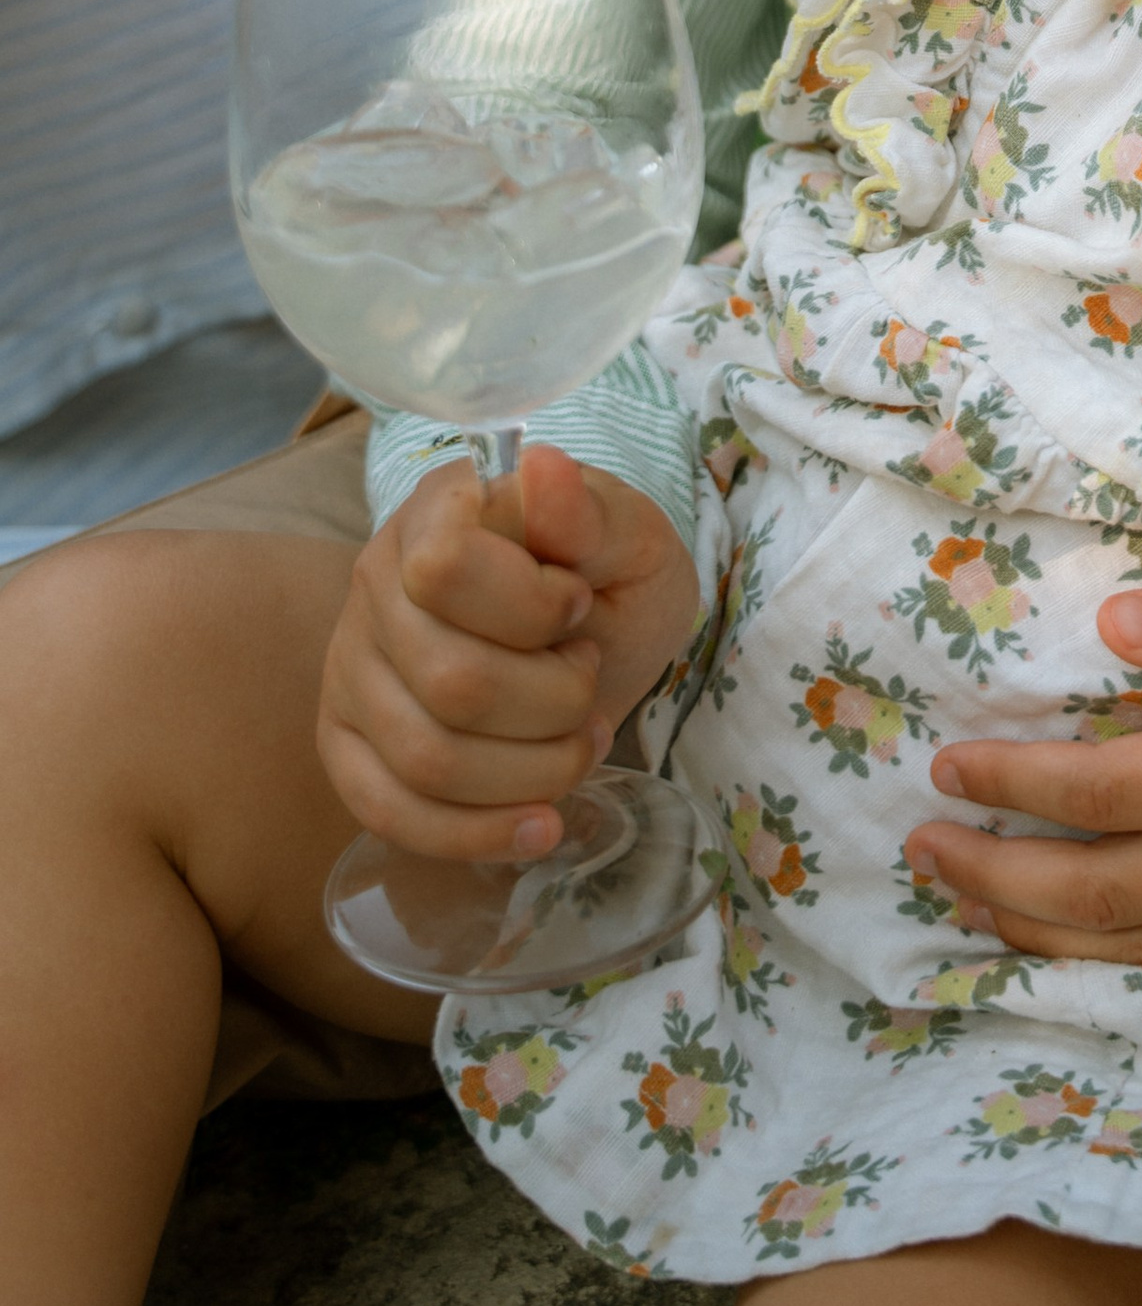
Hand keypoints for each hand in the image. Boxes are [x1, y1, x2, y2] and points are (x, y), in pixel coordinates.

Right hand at [318, 445, 698, 863]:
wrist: (589, 629)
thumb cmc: (605, 573)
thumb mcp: (630, 535)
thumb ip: (591, 513)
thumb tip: (544, 470)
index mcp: (435, 512)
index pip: (445, 569)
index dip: (531, 606)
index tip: (578, 603)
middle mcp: (373, 585)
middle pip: (450, 683)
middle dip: (554, 703)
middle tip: (589, 681)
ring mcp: (351, 669)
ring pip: (427, 759)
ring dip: (533, 771)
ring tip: (579, 742)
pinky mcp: (348, 745)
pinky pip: (387, 813)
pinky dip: (474, 835)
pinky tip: (541, 826)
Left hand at [901, 576, 1141, 962]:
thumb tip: (1110, 627)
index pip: (1104, 793)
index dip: (1016, 784)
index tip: (949, 766)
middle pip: (1094, 891)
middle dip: (995, 875)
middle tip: (920, 847)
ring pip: (1127, 944)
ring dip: (1029, 928)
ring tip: (959, 897)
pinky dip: (1100, 961)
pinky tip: (1053, 943)